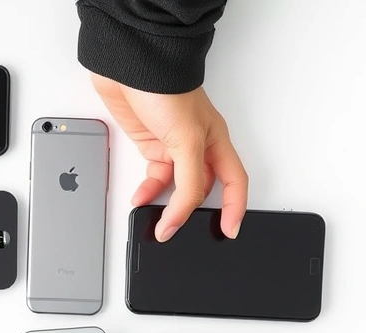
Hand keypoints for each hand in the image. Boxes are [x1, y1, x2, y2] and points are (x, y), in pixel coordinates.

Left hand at [93, 74, 247, 241]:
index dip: (235, 208)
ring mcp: (171, 146)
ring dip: (165, 205)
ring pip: (174, 187)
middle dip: (193, 213)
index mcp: (217, 142)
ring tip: (157, 222)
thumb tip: (182, 214)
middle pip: (203, 189)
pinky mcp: (149, 145)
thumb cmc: (168, 89)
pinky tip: (140, 200)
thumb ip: (189, 181)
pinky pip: (152, 178)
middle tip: (183, 233)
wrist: (130, 67)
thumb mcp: (187, 141)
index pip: (234, 182)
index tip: (229, 232)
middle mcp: (197, 146)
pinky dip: (146, 192)